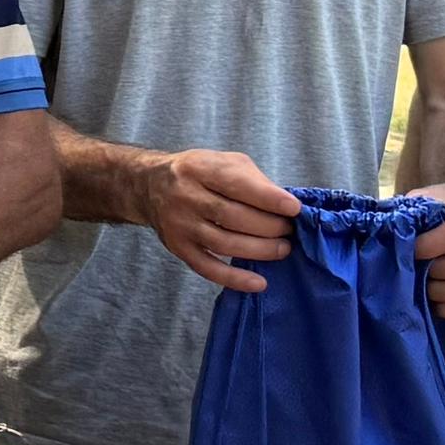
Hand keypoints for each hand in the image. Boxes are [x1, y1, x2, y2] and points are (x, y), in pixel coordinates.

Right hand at [126, 149, 299, 293]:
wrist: (150, 185)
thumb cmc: (199, 172)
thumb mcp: (223, 161)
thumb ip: (253, 180)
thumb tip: (286, 208)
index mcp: (199, 168)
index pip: (237, 184)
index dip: (269, 199)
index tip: (294, 209)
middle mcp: (185, 196)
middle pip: (232, 217)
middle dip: (269, 226)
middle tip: (290, 231)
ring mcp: (179, 224)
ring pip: (224, 243)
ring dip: (260, 250)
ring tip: (283, 249)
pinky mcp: (178, 247)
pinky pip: (208, 268)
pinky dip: (234, 278)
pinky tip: (258, 282)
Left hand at [407, 183, 444, 319]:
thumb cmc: (443, 209)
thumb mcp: (430, 199)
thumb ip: (413, 213)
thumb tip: (390, 234)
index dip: (430, 246)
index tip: (410, 251)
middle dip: (436, 272)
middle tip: (417, 271)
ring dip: (442, 293)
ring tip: (424, 286)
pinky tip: (436, 300)